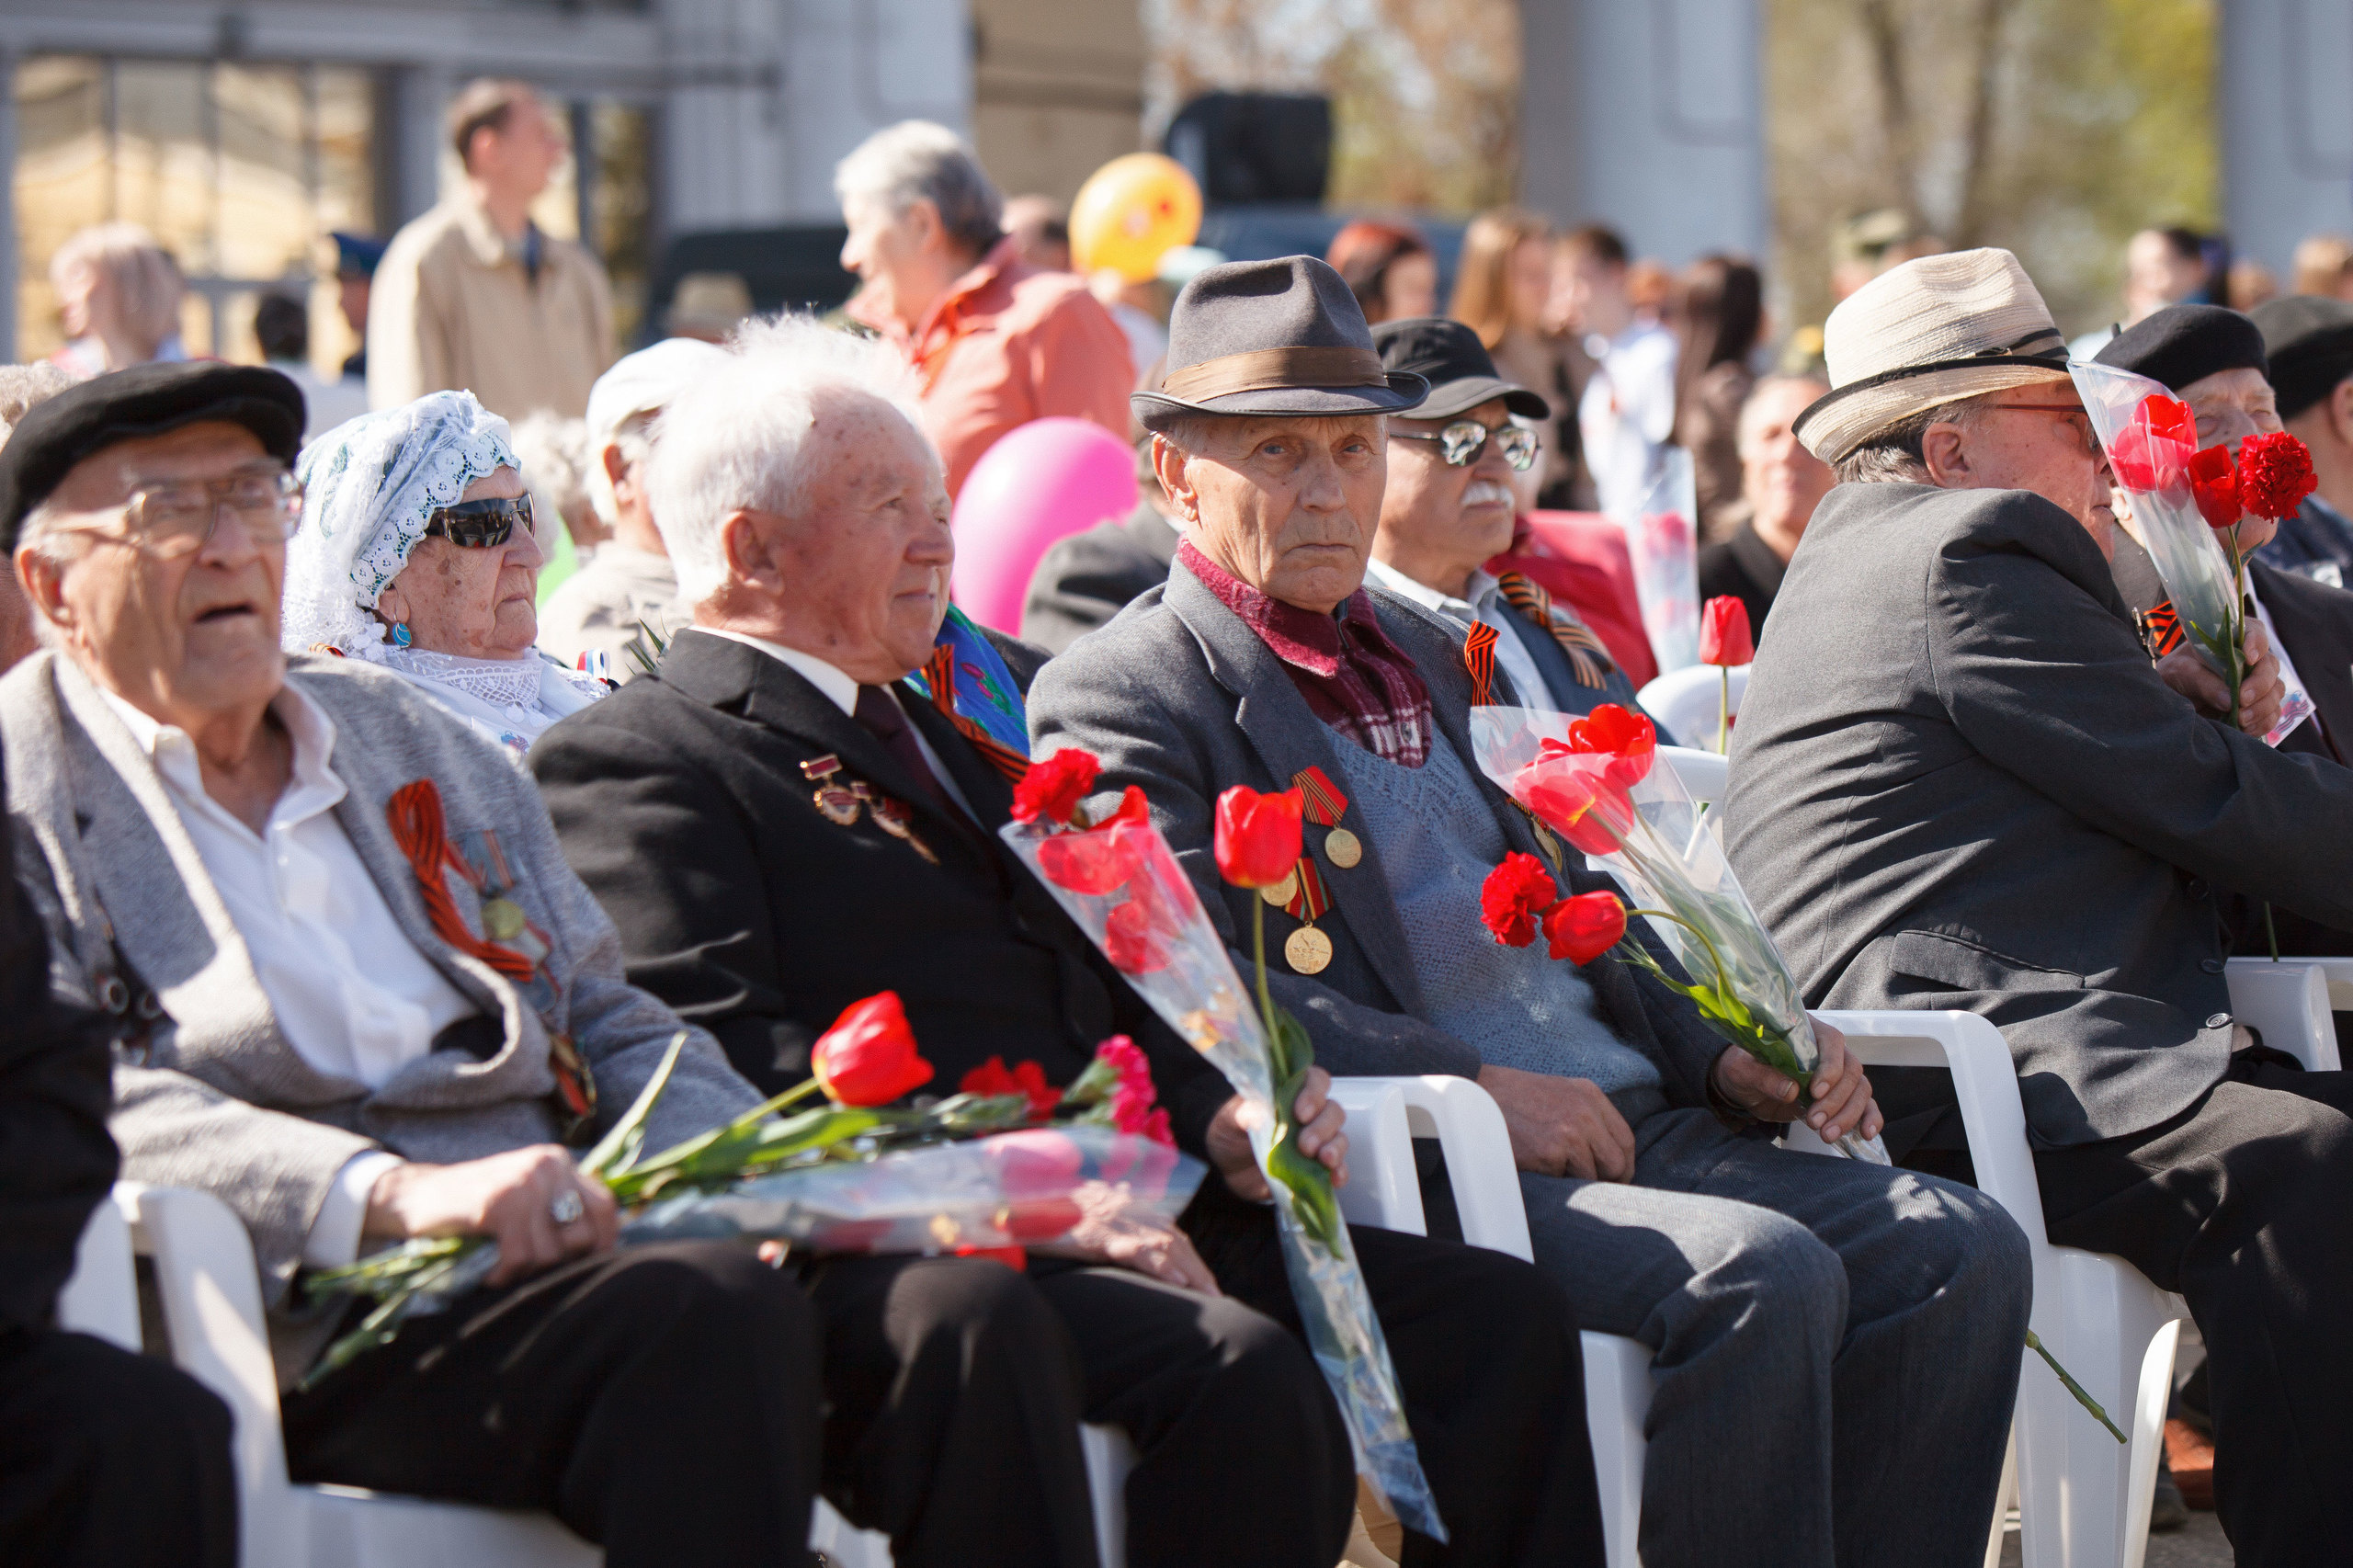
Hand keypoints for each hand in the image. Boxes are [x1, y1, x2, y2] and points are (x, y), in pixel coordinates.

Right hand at [364, 1145, 618, 1285]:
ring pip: (550, 1253)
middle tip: (526, 1265)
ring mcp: (523, 1182)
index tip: (586, 1267)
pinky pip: (520, 1257)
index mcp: (559, 1163)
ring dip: (524, 1272)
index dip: (604, 1243)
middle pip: (581, 1237)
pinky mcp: (499, 1203)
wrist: (412, 1196)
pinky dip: (504, 1275)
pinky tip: (489, 1273)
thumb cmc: (473, 1207)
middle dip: (556, 1263)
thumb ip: (560, 1211)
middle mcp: (548, 1166)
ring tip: (501, 1265)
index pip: (605, 1207)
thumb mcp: (525, 1198)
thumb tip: (603, 1248)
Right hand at [1038, 1192, 1222, 1294]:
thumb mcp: (1090, 1208)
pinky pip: (1137, 1251)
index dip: (1192, 1259)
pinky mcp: (1101, 1235)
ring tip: (1208, 1295)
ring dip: (1190, 1271)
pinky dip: (1160, 1265)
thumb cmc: (1056, 1209)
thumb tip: (1125, 1194)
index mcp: (1131, 1207)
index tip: (1208, 1284)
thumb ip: (1112, 1209)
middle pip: (1176, 1242)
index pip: (1172, 1234)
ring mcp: (1117, 1222)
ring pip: (1164, 1246)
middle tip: (1218, 1297)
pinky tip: (1176, 1281)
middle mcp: (1130, 1211)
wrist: (1026, 1200)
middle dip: (1199, 1270)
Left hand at [1205, 1067, 1348, 1201]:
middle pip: (1333, 1110)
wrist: (1225, 1170)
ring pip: (1339, 1137)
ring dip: (1336, 1148)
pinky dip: (1340, 1172)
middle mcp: (1310, 1114)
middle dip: (1323, 1127)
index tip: (1301, 1112)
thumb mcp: (1231, 1118)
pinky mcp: (1317, 1168)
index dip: (1314, 1093)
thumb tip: (1263, 1114)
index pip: (1315, 1081)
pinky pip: (1338, 1168)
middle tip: (1305, 1145)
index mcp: (1291, 1093)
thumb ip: (1247, 1112)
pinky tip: (1335, 1178)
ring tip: (1323, 1160)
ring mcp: (1316, 1141)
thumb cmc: (1230, 1133)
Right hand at [1476, 1064, 1634, 1180]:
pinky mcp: (1550, 1153)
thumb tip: (1607, 1155)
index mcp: (1589, 1095)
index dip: (1623, 1164)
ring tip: (1552, 1171)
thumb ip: (1586, 1115)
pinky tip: (1534, 1166)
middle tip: (1592, 1189)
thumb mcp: (1558, 1092)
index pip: (1625, 1139)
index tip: (1615, 1178)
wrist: (1473, 1094)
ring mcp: (1569, 1133)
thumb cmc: (1512, 1097)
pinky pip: (1564, 1182)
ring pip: (1592, 1177)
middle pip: (1617, 1163)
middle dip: (1608, 1181)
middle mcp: (1585, 1113)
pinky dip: (1551, 1181)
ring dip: (1575, 1181)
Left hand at [1710, 1019, 1882, 1143]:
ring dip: (1848, 1114)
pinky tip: (1866, 1133)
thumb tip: (1789, 1088)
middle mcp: (1828, 1050)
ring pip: (1859, 1089)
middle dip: (1835, 1099)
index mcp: (1805, 1032)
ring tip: (1826, 1134)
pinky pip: (1865, 1104)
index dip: (1829, 1066)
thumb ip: (1762, 1075)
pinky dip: (1869, 1118)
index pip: (1831, 1041)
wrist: (1743, 1087)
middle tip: (1815, 1121)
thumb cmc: (1743, 1068)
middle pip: (1850, 1070)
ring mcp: (1837, 1075)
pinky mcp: (1840, 1097)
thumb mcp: (1742, 1069)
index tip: (1815, 1091)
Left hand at [2156, 619, 2283, 736]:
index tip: (2249, 657)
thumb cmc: (2177, 674)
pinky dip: (2262, 723)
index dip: (2256, 643)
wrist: (2175, 696)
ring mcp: (2260, 683)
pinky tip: (2247, 729)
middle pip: (2270, 667)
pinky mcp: (2260, 706)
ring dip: (2262, 707)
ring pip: (2275, 692)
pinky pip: (2272, 714)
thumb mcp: (2180, 672)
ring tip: (2241, 719)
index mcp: (2234, 639)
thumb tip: (2230, 700)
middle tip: (2242, 699)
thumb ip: (2203, 682)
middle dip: (2259, 684)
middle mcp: (2253, 659)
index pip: (2254, 632)